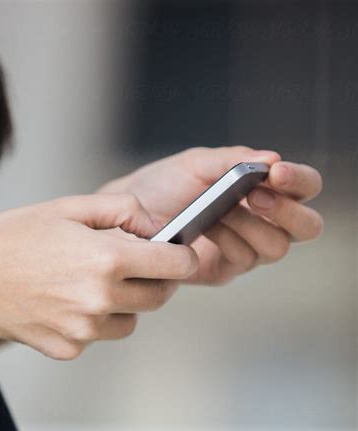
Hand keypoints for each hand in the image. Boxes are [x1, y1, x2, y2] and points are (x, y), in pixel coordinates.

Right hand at [0, 193, 197, 358]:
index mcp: (107, 259)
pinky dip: (93, 323)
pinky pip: (98, 337)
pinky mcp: (68, 349)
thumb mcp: (71, 207)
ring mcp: (84, 330)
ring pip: (131, 321)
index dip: (183, 257)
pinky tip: (65, 303)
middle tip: (136, 267)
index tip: (180, 255)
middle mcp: (101, 299)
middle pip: (159, 296)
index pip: (175, 265)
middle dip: (156, 280)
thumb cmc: (14, 237)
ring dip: (125, 304)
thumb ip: (124, 210)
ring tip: (92, 284)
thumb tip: (156, 228)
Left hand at [100, 146, 322, 285]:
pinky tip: (207, 227)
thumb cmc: (162, 186)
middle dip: (286, 211)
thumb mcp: (195, 164)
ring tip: (219, 211)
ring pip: (276, 247)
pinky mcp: (223, 271)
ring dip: (251, 225)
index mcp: (264, 190)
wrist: (123, 218)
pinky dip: (228, 240)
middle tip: (253, 197)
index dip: (300, 181)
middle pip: (306, 227)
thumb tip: (272, 159)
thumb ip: (232, 161)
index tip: (276, 172)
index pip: (305, 188)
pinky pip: (243, 260)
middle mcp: (264, 222)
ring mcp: (246, 250)